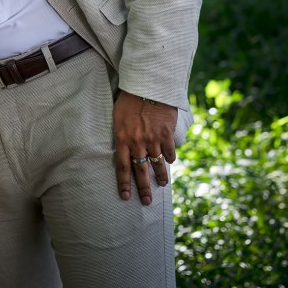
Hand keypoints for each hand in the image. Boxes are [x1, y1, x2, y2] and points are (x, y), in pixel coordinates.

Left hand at [113, 90, 177, 205]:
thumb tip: (121, 149)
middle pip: (141, 171)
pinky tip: (169, 162)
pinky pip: (169, 152)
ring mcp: (153, 139)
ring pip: (157, 164)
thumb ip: (120, 135)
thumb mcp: (117, 117)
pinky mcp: (167, 133)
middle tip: (146, 202)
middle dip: (144, 188)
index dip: (124, 184)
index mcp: (122, 138)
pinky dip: (170, 158)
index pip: (123, 167)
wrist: (147, 85)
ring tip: (161, 185)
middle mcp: (138, 142)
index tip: (125, 197)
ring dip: (160, 176)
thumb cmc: (128, 100)